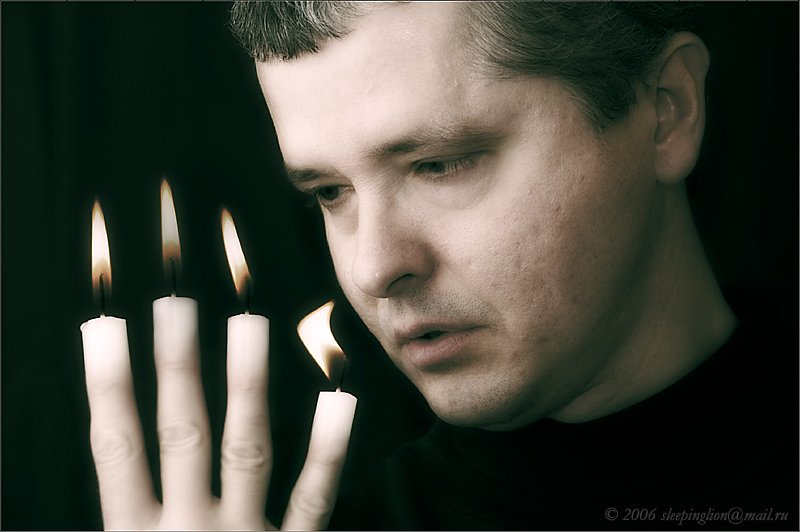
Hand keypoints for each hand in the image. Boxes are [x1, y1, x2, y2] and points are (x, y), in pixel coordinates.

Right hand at [82, 304, 343, 530]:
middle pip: (182, 433)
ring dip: (246, 384)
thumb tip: (117, 453)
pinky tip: (339, 399)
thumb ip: (127, 517)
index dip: (109, 385)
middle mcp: (189, 530)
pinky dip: (328, 450)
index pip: (117, 447)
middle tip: (176, 303)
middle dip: (178, 367)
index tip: (103, 325)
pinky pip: (313, 498)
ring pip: (246, 449)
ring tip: (249, 323)